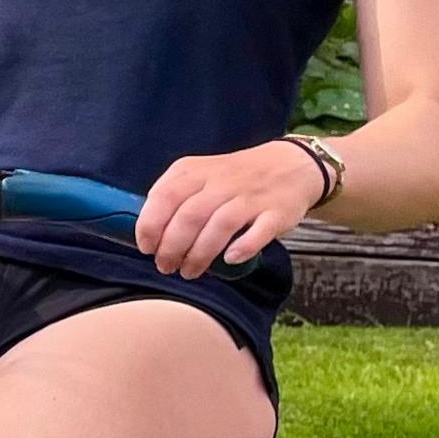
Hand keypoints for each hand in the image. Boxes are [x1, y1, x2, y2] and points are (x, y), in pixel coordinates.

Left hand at [137, 140, 323, 277]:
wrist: (291, 164)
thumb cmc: (235, 177)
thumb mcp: (200, 173)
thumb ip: (174, 195)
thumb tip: (148, 231)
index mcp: (197, 171)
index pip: (164, 196)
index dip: (151, 225)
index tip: (147, 248)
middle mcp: (222, 181)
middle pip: (189, 216)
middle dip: (172, 247)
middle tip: (166, 267)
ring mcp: (251, 196)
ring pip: (220, 225)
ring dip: (200, 254)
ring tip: (189, 272)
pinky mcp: (277, 212)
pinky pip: (259, 231)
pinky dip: (243, 248)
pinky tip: (229, 260)